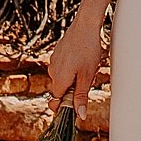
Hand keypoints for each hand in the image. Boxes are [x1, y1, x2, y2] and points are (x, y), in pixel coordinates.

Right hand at [43, 3, 109, 122]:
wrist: (86, 25)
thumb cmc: (88, 50)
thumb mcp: (87, 77)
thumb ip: (81, 97)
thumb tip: (79, 116)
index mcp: (58, 80)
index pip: (56, 102)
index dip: (65, 106)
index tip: (76, 103)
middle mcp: (52, 71)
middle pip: (60, 90)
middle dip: (72, 90)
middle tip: (87, 80)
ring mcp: (54, 61)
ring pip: (62, 78)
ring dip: (72, 79)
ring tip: (86, 69)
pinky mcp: (57, 53)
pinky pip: (62, 67)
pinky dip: (71, 69)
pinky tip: (82, 60)